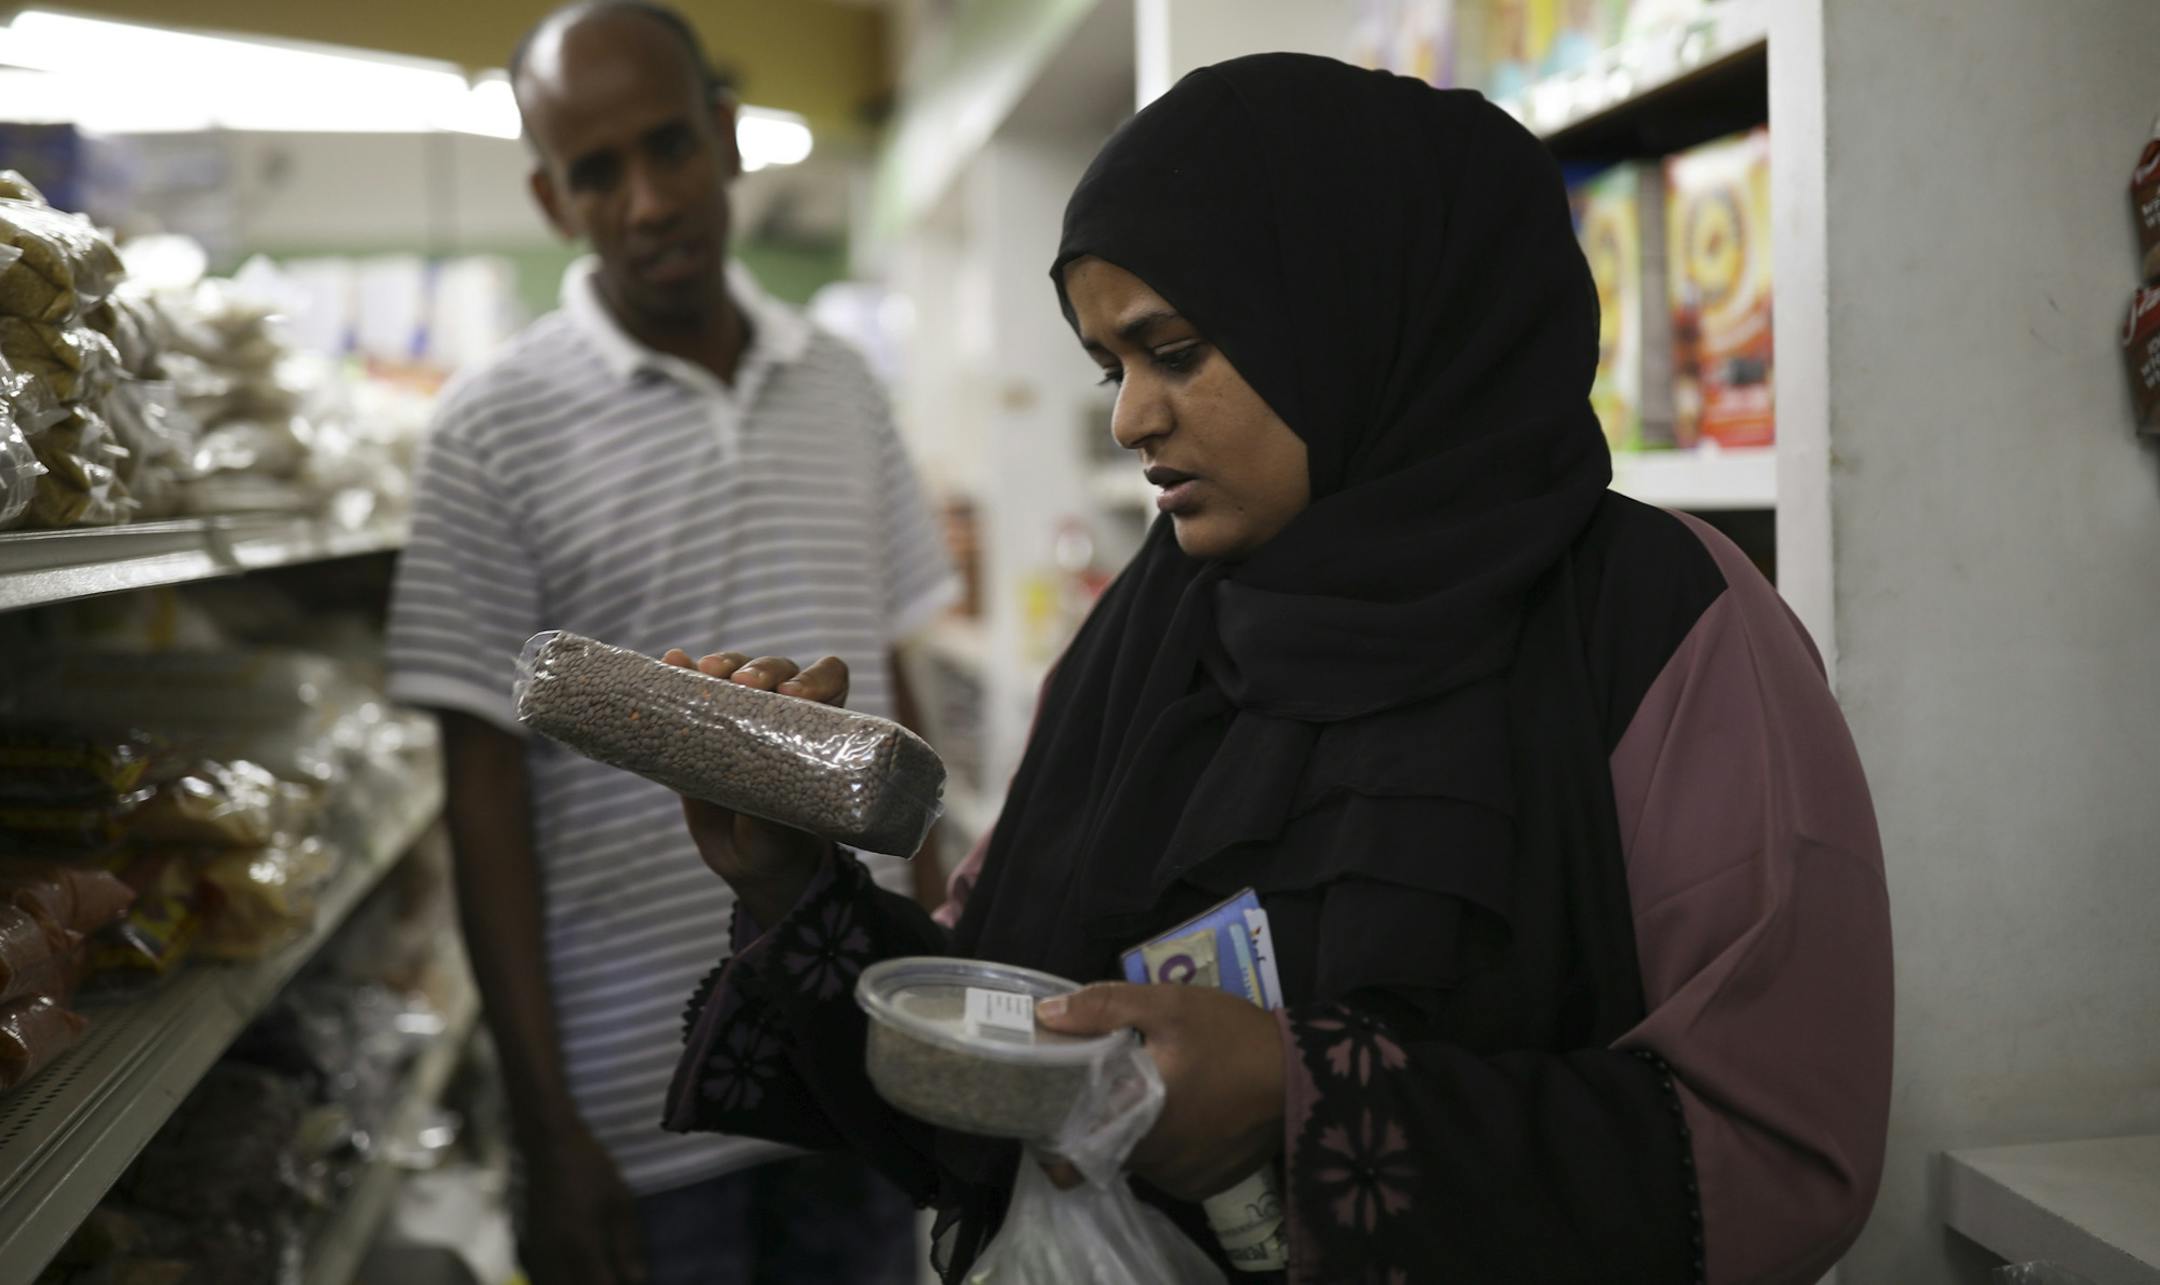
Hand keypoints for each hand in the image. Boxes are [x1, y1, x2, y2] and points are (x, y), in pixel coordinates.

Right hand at [519, 1120, 645, 1284]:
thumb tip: (637, 1281)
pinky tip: (568, 1275)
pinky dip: (551, 1281)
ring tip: (594, 1275)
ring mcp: (534, 1254)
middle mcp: (553, 1258)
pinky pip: (537, 1277)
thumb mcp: (620, 1203)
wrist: (547, 1144)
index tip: (629, 1284)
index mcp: (581, 1248)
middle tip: (609, 1278)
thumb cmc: (590, 1169)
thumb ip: (628, 1247)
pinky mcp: (522, 1246)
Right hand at [661, 649, 847, 924]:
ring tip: (704, 670)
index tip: (794, 694)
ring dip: (722, 665)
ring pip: (735, 672)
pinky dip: (681, 673)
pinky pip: (693, 690)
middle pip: (778, 669)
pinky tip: (669, 662)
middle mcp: (784, 708)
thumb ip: (776, 795)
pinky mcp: (703, 722)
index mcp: (822, 725)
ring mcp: (741, 712)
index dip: (816, 678)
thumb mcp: (786, 823)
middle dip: (762, 670)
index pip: (829, 679)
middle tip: (745, 682)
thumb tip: (760, 769)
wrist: (749, 858)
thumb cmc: (785, 837)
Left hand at [1035, 983, 1286, 1201]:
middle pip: (1100, 1155)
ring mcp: (1178, 1179)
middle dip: (1093, 1125)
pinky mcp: (1203, 1185)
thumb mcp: (1170, 1006)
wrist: (1307, 1077)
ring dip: (1132, 1133)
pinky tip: (1182, 1111)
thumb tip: (1044, 1014)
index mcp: (1134, 1122)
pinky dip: (1164, 1145)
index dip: (1052, 1138)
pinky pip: (1165, 1168)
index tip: (1049, 1108)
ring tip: (1147, 1092)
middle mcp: (1151, 1163)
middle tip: (1101, 1087)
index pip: (1069, 1160)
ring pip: (1134, 1160)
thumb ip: (1104, 1008)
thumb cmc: (1233, 1038)